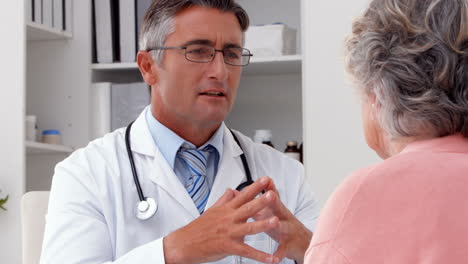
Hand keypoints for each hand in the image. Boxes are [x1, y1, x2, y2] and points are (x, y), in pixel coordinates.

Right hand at [163, 176, 281, 263]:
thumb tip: (231, 190)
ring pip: (249, 228)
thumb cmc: (197, 229)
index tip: (265, 180)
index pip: (242, 195)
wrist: (183, 244)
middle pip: (248, 208)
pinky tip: (270, 259)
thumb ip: (223, 200)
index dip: (255, 187)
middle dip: (261, 201)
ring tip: (276, 221)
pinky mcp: (228, 247)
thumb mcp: (211, 210)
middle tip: (273, 194)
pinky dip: (259, 256)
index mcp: (226, 210)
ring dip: (263, 225)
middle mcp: (228, 219)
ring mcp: (229, 233)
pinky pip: (246, 252)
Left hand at [254, 180, 312, 263]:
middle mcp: (283, 218)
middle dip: (274, 201)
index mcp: (276, 210)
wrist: (302, 243)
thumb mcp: (271, 213)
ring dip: (278, 224)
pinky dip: (279, 253)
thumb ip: (257, 203)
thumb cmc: (283, 226)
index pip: (272, 196)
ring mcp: (288, 231)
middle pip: (279, 207)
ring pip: (283, 227)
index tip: (264, 178)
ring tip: (275, 222)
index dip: (269, 188)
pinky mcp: (289, 245)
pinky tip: (275, 259)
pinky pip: (283, 249)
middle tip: (269, 194)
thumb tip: (242, 193)